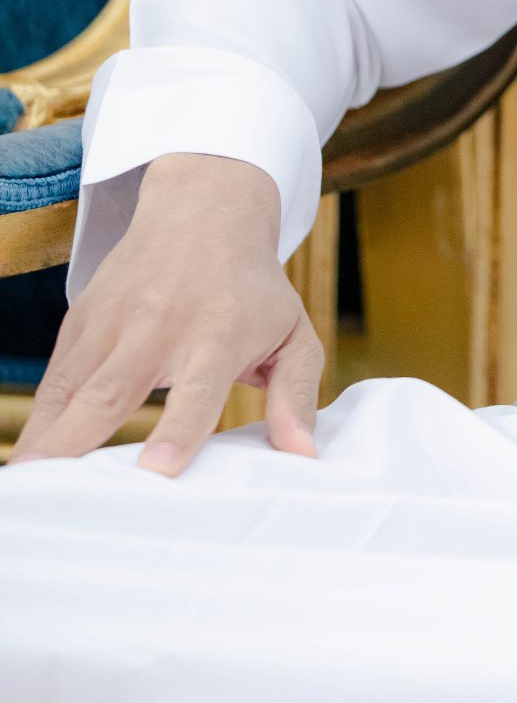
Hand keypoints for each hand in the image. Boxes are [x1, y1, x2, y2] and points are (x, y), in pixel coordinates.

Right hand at [11, 153, 321, 475]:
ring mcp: (113, 323)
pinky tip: (29, 457)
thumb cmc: (253, 287)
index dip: (179, 429)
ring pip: (71, 388)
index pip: (198, 388)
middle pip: (113, 392)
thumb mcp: (293, 332)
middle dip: (78, 443)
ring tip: (28, 485)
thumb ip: (295, 395)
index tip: (158, 470)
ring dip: (46, 437)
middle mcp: (159, 327)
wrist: (203, 210)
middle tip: (52, 492)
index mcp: (218, 334)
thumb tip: (301, 456)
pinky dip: (39, 417)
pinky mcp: (82, 320)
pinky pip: (54, 378)